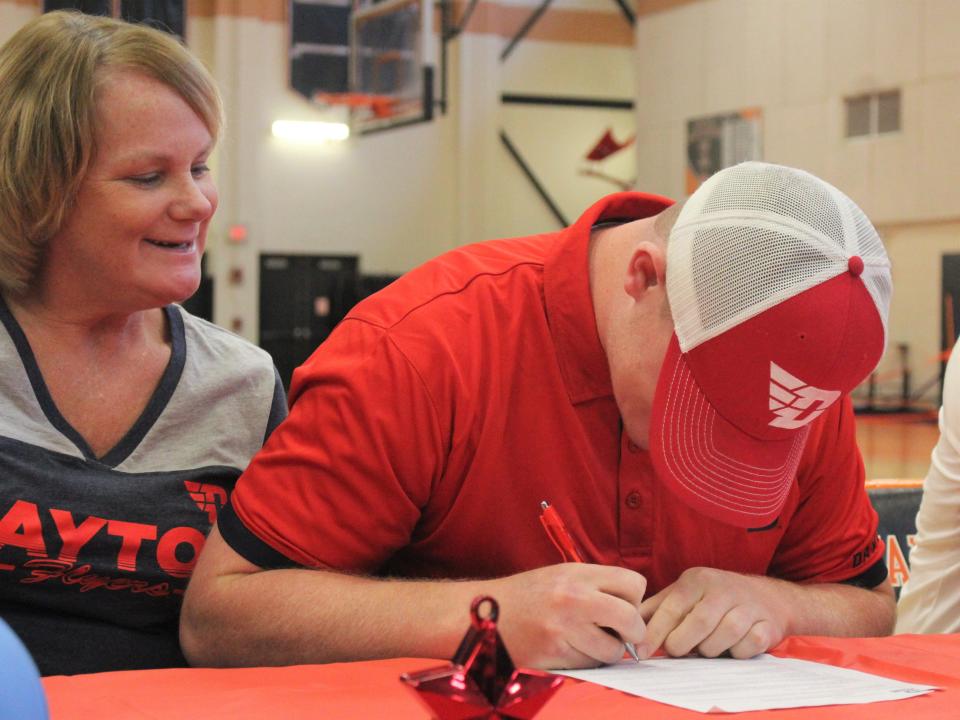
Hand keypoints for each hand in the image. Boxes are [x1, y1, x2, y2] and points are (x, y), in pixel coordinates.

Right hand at [487, 563, 646, 669]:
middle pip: (631, 618)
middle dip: (633, 630)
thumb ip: (596, 585)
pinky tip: (569, 648)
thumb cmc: (526, 595)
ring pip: (612, 650)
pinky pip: (589, 664)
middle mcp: (573, 598)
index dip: (634, 599)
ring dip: (606, 650)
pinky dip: (586, 660)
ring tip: (588, 640)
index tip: (624, 606)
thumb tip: (633, 604)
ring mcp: (564, 627)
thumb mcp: (561, 575)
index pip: (633, 583)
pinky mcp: (554, 653)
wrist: (485, 612)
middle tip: (623, 633)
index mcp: (577, 574)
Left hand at [639, 567, 788, 659]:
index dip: (654, 633)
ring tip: (707, 647)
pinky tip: (732, 648)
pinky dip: (737, 652)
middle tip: (679, 651)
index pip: (672, 608)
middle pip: (698, 623)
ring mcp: (748, 605)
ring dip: (710, 649)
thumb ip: (657, 608)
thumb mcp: (685, 594)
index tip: (642, 653)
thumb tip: (628, 624)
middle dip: (683, 644)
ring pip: (724, 635)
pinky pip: (748, 645)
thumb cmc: (715, 599)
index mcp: (697, 580)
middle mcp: (722, 588)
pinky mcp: (767, 624)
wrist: (767, 597)